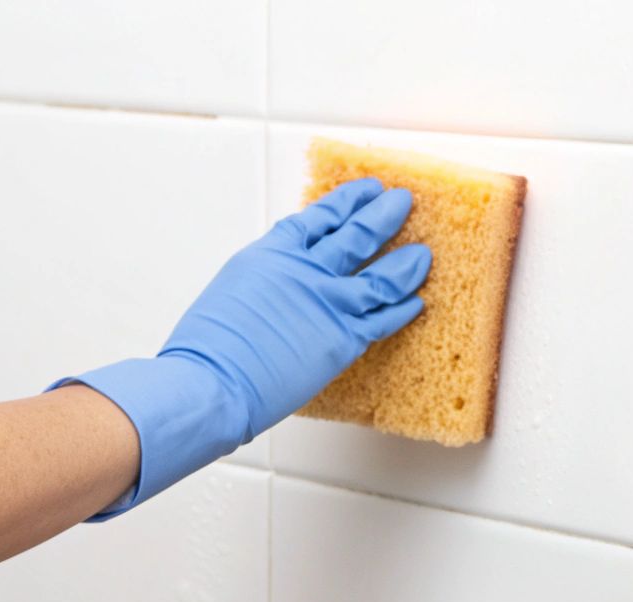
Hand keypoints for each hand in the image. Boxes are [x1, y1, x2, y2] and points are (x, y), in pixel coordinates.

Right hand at [64, 178, 430, 517]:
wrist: (212, 381)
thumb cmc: (208, 347)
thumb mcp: (233, 290)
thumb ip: (265, 278)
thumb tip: (278, 283)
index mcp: (273, 252)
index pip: (319, 216)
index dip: (347, 200)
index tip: (366, 189)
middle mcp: (306, 270)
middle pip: (358, 234)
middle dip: (385, 214)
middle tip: (403, 202)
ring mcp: (329, 303)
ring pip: (383, 274)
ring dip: (407, 262)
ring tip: (424, 253)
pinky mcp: (344, 339)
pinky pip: (384, 319)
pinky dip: (404, 309)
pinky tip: (417, 302)